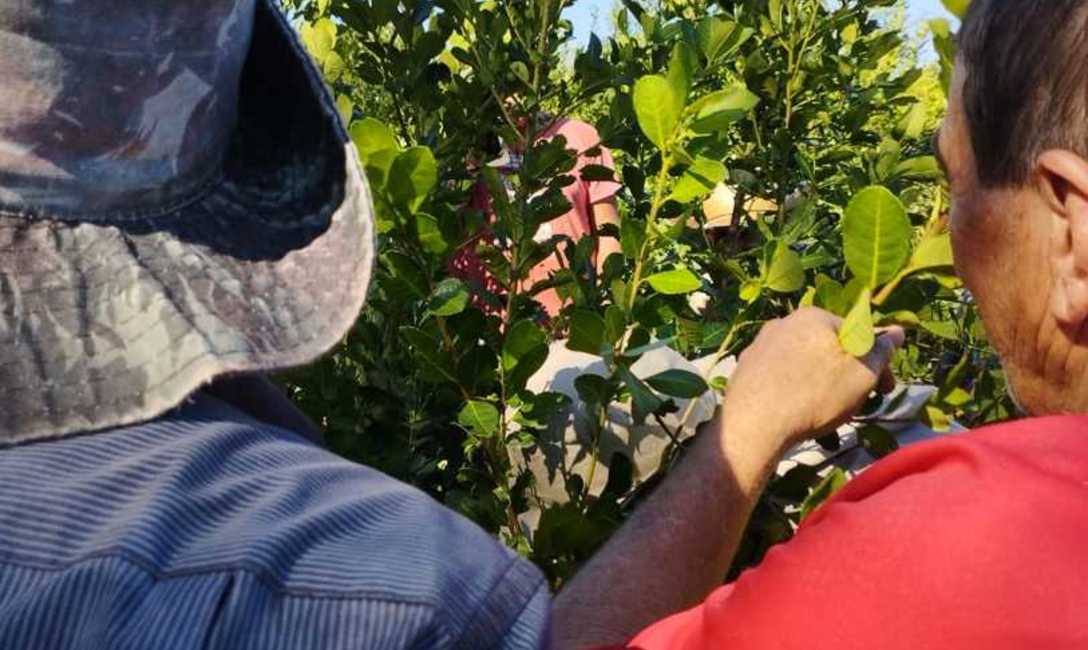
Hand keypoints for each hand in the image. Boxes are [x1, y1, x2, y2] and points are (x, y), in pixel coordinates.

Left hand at [722, 307, 904, 453]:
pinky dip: (795, 392)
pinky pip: (781, 377)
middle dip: (848, 375)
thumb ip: (880, 351)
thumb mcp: (861, 374)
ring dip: (821, 385)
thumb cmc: (815, 395)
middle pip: (828, 349)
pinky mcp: (745, 370)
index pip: (858, 335)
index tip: (885, 391)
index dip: (878, 365)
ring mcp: (759, 346)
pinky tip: (798, 414)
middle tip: (857, 405)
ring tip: (827, 415)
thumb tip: (896, 331)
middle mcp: (783, 323)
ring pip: (804, 364)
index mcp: (813, 317)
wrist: (753, 425)